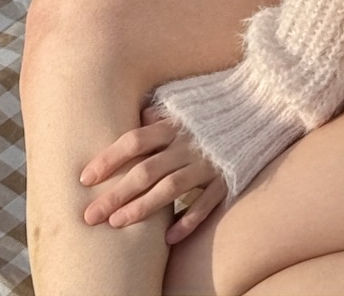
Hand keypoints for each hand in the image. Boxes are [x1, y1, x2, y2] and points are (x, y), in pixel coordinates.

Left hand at [79, 102, 225, 243]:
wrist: (258, 109)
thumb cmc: (210, 111)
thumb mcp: (183, 106)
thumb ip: (156, 115)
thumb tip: (133, 119)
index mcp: (174, 124)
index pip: (134, 140)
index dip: (108, 159)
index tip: (85, 178)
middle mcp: (188, 144)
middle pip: (146, 171)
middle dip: (115, 194)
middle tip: (91, 215)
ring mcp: (207, 163)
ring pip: (170, 190)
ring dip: (141, 209)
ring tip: (117, 224)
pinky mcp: (226, 180)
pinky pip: (205, 204)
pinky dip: (187, 220)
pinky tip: (168, 237)